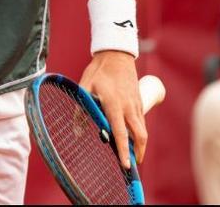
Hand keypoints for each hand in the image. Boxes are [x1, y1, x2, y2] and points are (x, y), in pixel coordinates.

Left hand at [79, 51, 146, 168]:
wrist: (116, 54)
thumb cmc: (99, 70)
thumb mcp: (85, 87)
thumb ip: (80, 110)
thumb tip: (77, 132)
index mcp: (114, 103)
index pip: (121, 132)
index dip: (124, 150)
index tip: (125, 165)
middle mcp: (129, 106)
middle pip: (140, 135)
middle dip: (139, 152)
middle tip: (132, 164)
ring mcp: (136, 103)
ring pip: (142, 129)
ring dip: (140, 144)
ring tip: (134, 155)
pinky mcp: (139, 100)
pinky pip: (142, 120)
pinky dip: (140, 131)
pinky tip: (134, 137)